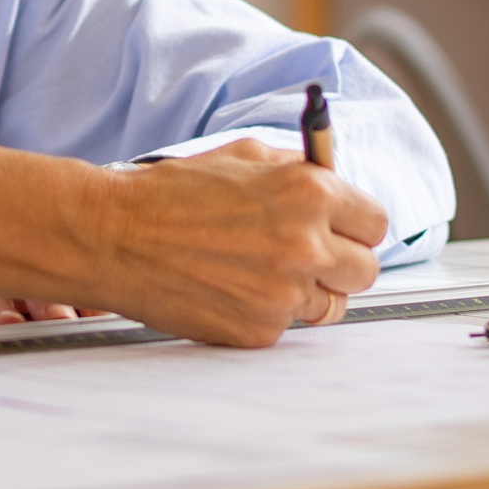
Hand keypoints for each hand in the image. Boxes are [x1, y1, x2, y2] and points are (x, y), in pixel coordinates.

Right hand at [0, 139, 385, 349]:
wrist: (113, 235)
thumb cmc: (171, 192)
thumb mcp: (242, 156)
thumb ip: (298, 169)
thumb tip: (334, 182)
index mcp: (309, 193)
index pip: (375, 222)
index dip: (356, 225)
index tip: (341, 228)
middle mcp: (305, 245)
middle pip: (366, 271)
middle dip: (342, 262)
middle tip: (309, 255)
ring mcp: (283, 294)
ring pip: (332, 306)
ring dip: (308, 292)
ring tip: (264, 273)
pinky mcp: (258, 332)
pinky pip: (287, 328)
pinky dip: (267, 313)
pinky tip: (233, 290)